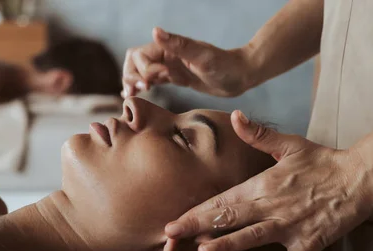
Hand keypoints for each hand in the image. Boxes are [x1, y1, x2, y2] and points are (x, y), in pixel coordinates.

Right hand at [122, 27, 252, 97]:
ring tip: (131, 96)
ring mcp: (170, 66)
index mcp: (169, 49)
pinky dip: (142, 86)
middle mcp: (166, 55)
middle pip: (135, 62)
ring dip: (132, 81)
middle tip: (138, 91)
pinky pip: (152, 79)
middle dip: (131, 76)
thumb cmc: (224, 66)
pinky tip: (138, 95)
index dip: (143, 70)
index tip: (156, 81)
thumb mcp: (201, 56)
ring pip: (140, 71)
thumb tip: (155, 31)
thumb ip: (177, 45)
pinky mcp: (175, 77)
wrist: (241, 76)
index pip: (140, 56)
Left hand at [163, 111, 372, 250]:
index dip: (196, 211)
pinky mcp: (309, 242)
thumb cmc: (322, 161)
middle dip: (199, 226)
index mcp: (261, 185)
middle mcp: (270, 206)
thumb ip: (258, 135)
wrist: (359, 177)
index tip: (173, 222)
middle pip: (229, 218)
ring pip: (253, 237)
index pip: (222, 200)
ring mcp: (289, 226)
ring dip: (230, 245)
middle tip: (172, 236)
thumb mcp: (289, 144)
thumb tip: (235, 117)